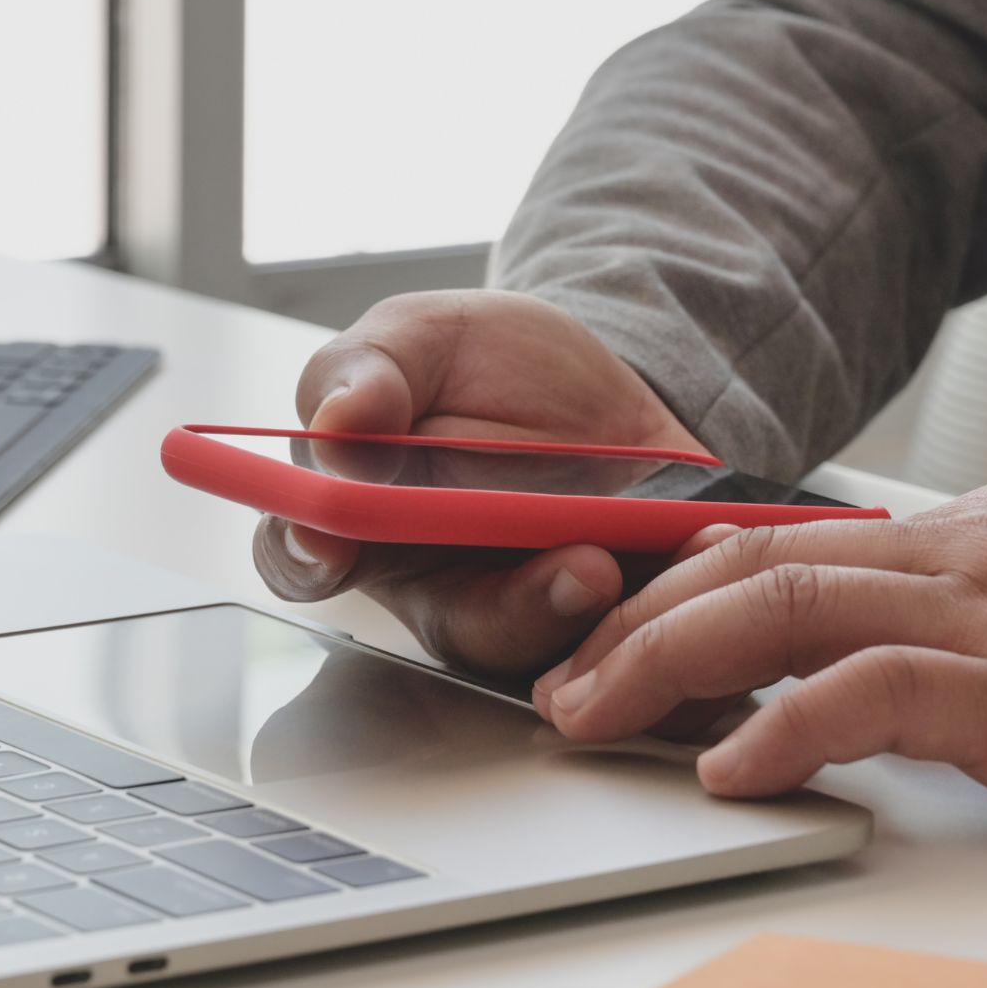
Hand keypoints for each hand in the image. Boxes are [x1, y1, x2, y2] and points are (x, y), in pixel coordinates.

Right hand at [253, 290, 708, 679]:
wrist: (612, 383)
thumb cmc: (491, 368)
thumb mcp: (424, 335)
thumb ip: (369, 370)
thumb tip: (336, 421)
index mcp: (363, 521)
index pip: (302, 559)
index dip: (307, 560)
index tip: (330, 546)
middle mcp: (439, 586)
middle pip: (452, 630)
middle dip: (508, 607)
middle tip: (564, 567)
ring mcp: (529, 614)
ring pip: (549, 652)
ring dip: (582, 616)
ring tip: (609, 566)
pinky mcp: (614, 626)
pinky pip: (635, 648)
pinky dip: (663, 611)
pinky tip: (684, 562)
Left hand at [531, 482, 986, 842]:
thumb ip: (940, 594)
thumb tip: (848, 614)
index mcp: (951, 535)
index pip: (774, 537)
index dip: (670, 582)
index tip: (600, 629)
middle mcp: (950, 555)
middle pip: (750, 563)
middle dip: (634, 620)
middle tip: (562, 680)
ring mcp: (983, 617)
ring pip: (785, 608)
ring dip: (668, 663)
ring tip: (594, 714)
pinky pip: (875, 694)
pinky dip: (787, 726)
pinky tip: (730, 767)